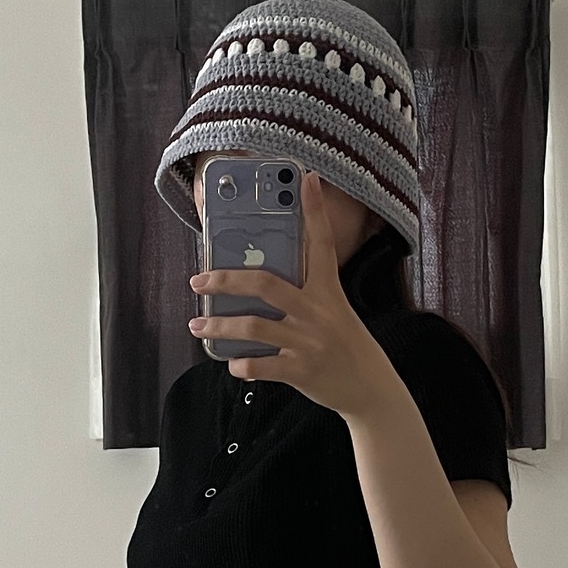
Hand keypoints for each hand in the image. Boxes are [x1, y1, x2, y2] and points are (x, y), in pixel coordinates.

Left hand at [187, 171, 396, 416]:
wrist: (370, 388)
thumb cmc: (345, 343)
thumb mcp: (333, 310)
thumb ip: (303, 293)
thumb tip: (260, 280)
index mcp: (327, 292)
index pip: (321, 244)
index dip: (314, 211)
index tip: (305, 179)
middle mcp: (317, 313)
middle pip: (266, 285)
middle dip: (226, 280)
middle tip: (199, 280)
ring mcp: (309, 342)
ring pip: (254, 326)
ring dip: (219, 326)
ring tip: (197, 326)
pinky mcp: (302, 370)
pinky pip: (262, 366)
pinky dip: (242, 365)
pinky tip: (232, 362)